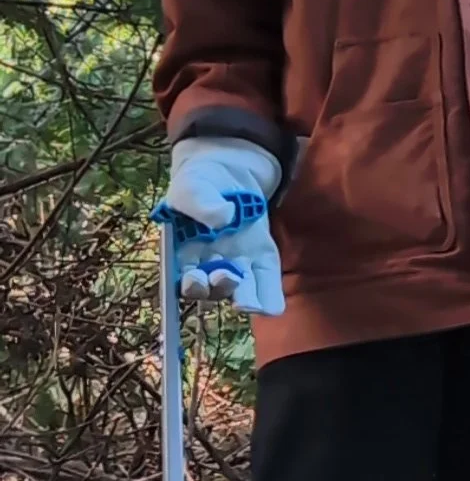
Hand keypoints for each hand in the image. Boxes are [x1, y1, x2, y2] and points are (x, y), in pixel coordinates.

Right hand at [157, 135, 284, 315]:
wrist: (228, 172)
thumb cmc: (201, 183)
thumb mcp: (194, 187)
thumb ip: (201, 202)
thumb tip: (222, 218)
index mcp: (186, 253)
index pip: (185, 278)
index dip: (190, 284)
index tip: (194, 279)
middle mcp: (210, 266)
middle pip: (213, 289)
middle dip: (217, 288)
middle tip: (225, 278)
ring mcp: (238, 263)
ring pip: (240, 289)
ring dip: (244, 297)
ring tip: (248, 302)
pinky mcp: (262, 257)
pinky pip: (266, 281)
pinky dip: (269, 296)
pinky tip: (272, 309)